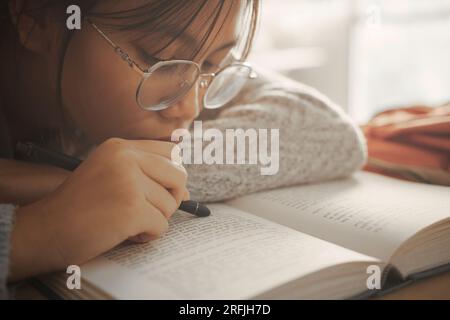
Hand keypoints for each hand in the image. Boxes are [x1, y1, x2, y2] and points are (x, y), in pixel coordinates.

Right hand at [9, 138, 188, 281]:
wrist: (45, 229)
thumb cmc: (79, 206)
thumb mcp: (110, 177)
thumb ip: (146, 177)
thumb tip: (187, 192)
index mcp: (120, 147)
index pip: (171, 151)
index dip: (172, 174)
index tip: (160, 189)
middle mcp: (125, 158)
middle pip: (179, 175)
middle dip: (171, 198)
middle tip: (149, 209)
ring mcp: (129, 182)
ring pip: (171, 204)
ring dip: (154, 219)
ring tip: (128, 222)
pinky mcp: (131, 208)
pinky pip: (162, 225)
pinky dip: (148, 235)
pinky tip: (127, 233)